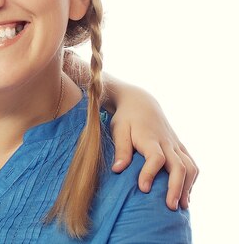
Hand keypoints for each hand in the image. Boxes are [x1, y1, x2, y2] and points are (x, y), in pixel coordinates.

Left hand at [110, 84, 197, 209]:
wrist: (141, 102)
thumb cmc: (126, 118)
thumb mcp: (119, 129)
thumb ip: (121, 149)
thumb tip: (117, 170)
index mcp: (150, 138)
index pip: (156, 158)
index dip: (150, 173)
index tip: (143, 189)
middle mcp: (167, 142)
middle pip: (179, 166)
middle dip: (176, 188)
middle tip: (169, 206)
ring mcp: (176, 145)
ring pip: (190, 167)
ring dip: (187, 187)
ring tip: (181, 206)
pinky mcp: (180, 147)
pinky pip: (192, 164)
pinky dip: (191, 180)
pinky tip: (185, 194)